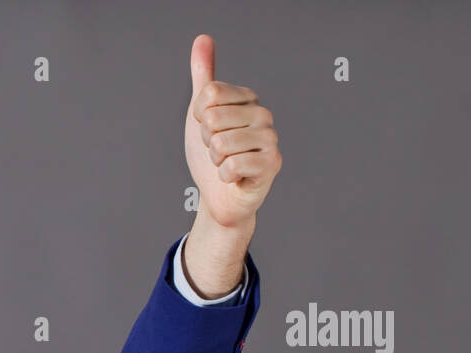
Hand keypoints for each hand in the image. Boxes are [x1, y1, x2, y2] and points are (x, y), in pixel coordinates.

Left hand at [185, 34, 280, 229]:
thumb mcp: (201, 112)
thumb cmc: (213, 155)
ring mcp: (270, 139)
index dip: (198, 118)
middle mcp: (263, 114)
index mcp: (248, 98)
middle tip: (218, 151)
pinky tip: (235, 177)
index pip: (208, 94)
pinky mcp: (271, 165)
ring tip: (226, 163)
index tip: (208, 130)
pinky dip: (224, 176)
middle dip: (206, 141)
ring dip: (215, 159)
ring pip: (220, 142)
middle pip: (212, 118)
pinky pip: (230, 165)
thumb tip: (203, 38)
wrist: (219, 195)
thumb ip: (203, 75)